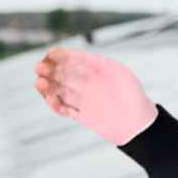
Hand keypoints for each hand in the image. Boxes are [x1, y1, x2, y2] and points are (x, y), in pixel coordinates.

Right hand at [33, 46, 158, 145]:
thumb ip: (96, 64)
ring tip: (39, 83)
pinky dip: (55, 105)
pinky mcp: (80, 115)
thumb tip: (76, 57)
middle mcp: (84, 83)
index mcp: (92, 70)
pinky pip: (63, 109)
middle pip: (61, 75)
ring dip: (47, 88)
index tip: (51, 54)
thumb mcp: (116, 72)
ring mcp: (81, 99)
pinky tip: (49, 99)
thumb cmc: (131, 92)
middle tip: (39, 68)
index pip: (71, 60)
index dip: (59, 57)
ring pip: (58, 91)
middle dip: (49, 71)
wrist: (138, 122)